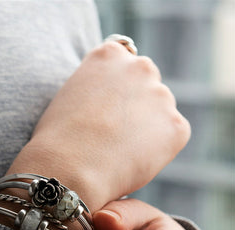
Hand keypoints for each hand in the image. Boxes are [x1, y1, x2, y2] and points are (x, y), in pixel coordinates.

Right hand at [8, 41, 189, 211]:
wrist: (68, 169)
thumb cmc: (58, 140)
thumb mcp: (69, 97)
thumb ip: (96, 89)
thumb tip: (113, 103)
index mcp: (109, 55)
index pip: (122, 64)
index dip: (113, 90)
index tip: (103, 110)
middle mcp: (140, 67)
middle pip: (145, 83)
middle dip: (135, 103)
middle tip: (114, 134)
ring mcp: (162, 96)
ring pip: (160, 112)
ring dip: (147, 127)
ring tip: (118, 152)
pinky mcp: (177, 127)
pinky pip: (171, 137)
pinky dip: (158, 150)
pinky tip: (131, 161)